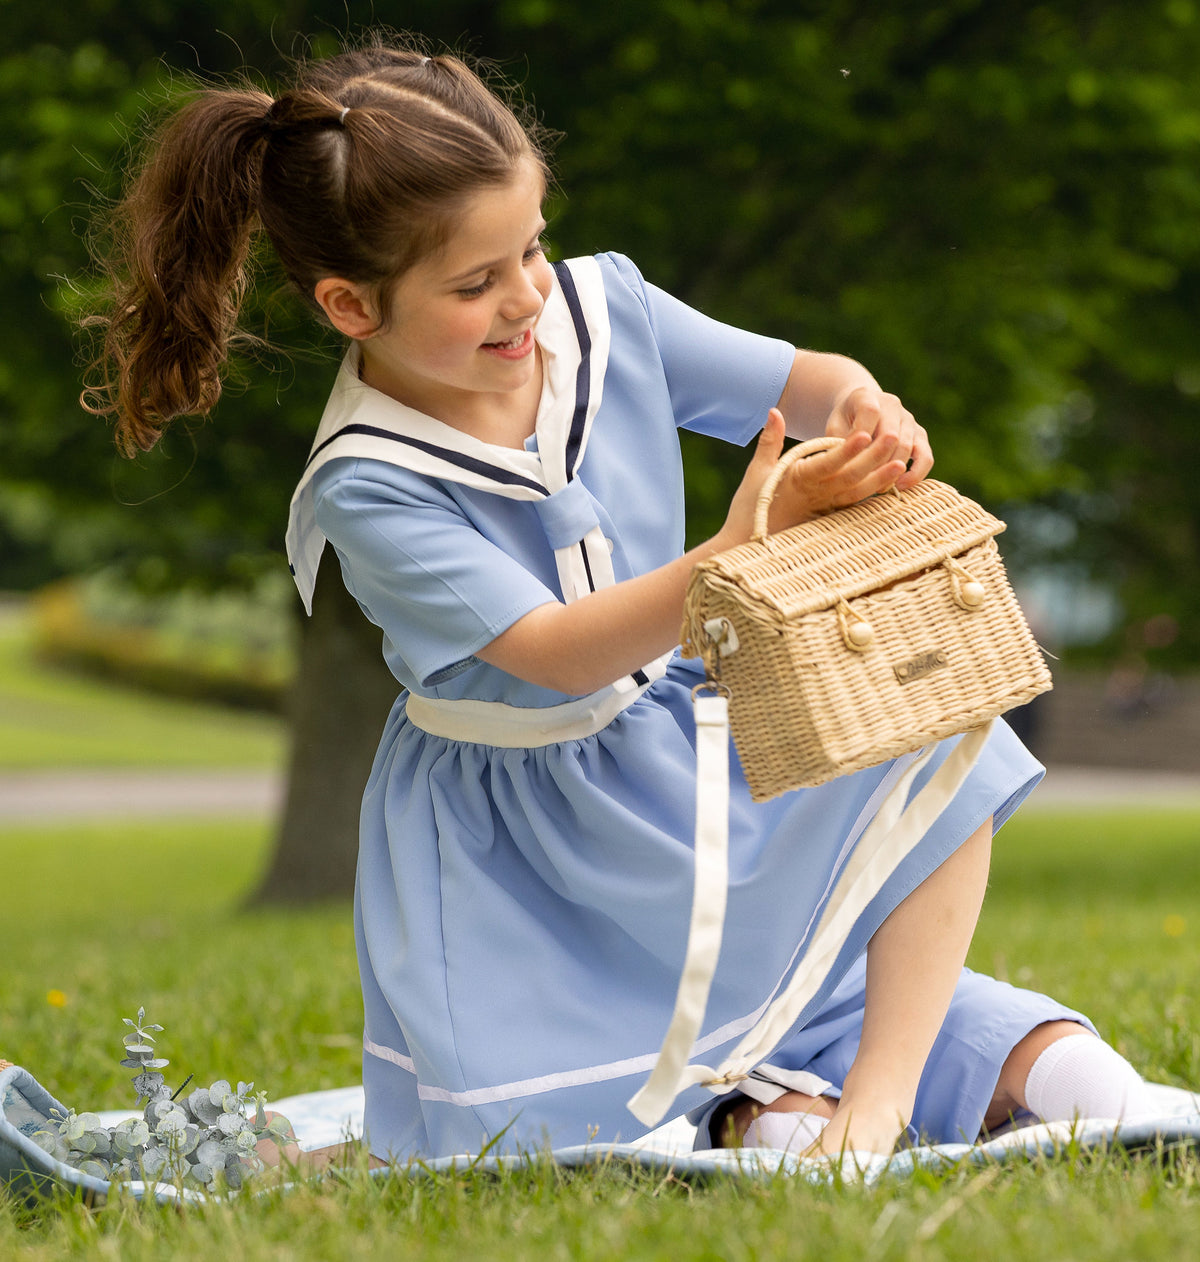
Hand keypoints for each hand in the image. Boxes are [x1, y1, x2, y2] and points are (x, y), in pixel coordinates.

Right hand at [720, 409, 910, 544]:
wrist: (748, 542)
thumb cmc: (750, 505)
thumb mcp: (757, 470)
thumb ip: (770, 440)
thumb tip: (775, 410)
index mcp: (799, 481)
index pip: (827, 463)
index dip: (846, 450)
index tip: (863, 434)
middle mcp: (816, 496)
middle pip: (850, 476)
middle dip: (873, 458)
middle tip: (893, 437)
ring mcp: (826, 508)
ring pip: (858, 493)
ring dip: (880, 478)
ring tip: (901, 463)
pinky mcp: (830, 516)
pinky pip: (856, 505)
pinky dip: (873, 493)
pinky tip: (890, 483)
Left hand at [824, 385, 931, 489]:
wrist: (861, 412)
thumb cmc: (844, 423)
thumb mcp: (834, 427)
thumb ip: (838, 441)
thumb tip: (845, 465)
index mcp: (867, 397)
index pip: (870, 412)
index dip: (861, 436)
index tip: (851, 458)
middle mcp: (892, 405)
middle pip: (891, 434)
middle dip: (877, 461)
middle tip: (865, 483)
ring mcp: (908, 419)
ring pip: (907, 447)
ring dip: (893, 470)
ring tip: (879, 488)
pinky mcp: (920, 435)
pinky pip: (925, 456)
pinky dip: (916, 474)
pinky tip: (900, 486)